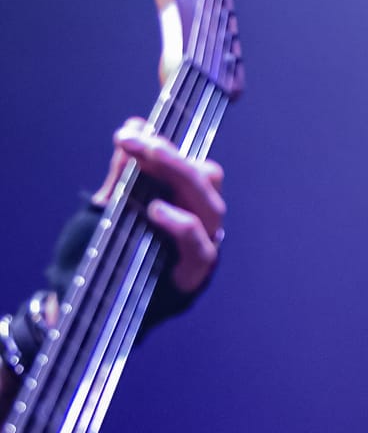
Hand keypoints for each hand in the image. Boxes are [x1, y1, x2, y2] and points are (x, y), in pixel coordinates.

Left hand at [98, 124, 225, 297]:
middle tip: (134, 142)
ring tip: (145, 166)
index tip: (126, 134)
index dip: (164, 142)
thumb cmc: (109, 255)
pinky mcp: (196, 271)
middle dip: (169, 155)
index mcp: (183, 200)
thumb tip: (134, 127)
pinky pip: (200, 245)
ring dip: (180, 178)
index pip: (190, 160)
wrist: (92, 305)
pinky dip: (181, 225)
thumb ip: (122, 172)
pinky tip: (156, 212)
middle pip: (205, 176)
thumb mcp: (109, 207)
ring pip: (210, 204)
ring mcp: (202, 244)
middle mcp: (199, 218)